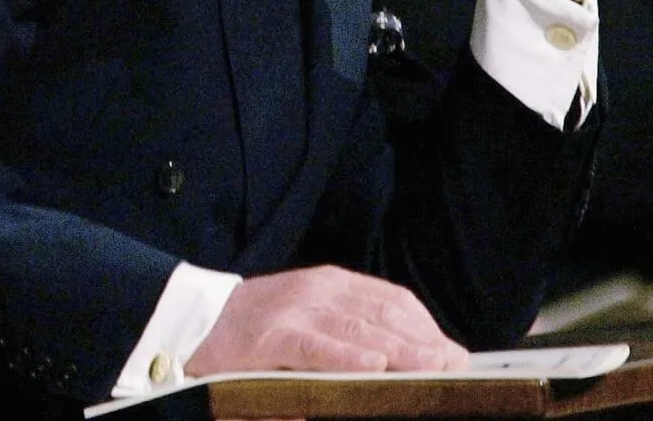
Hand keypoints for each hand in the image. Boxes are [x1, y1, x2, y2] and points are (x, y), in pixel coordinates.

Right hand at [185, 265, 468, 375]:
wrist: (197, 321)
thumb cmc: (261, 327)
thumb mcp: (312, 316)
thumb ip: (352, 327)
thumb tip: (404, 352)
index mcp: (333, 283)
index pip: (393, 301)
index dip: (426, 326)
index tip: (454, 352)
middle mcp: (319, 290)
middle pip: (384, 315)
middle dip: (423, 342)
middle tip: (455, 365)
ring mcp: (296, 311)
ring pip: (358, 330)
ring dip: (400, 351)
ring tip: (431, 368)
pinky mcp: (272, 336)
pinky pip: (317, 347)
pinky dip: (348, 357)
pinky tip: (374, 368)